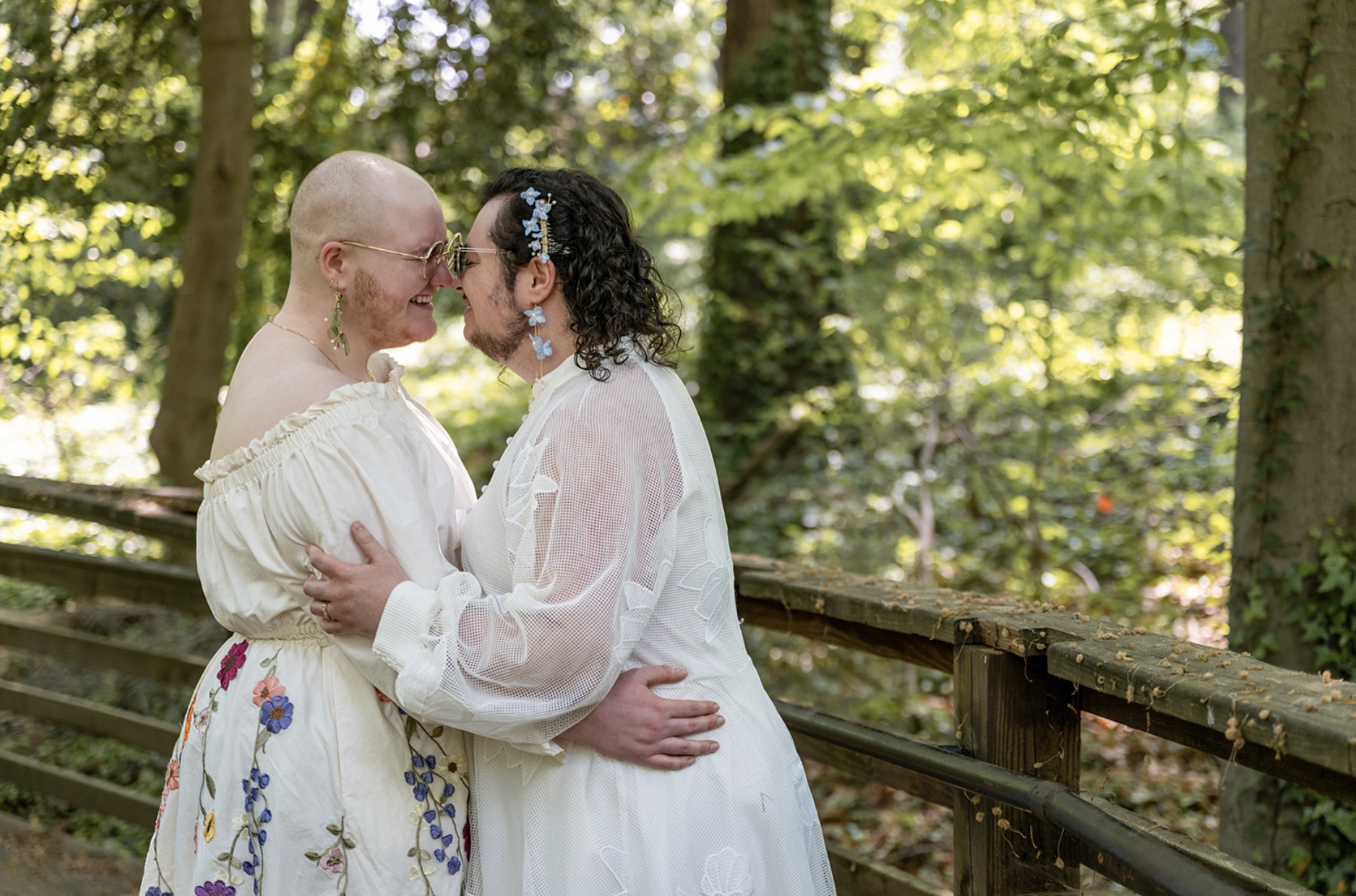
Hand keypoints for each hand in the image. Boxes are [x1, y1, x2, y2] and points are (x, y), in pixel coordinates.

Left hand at [303, 521, 407, 636]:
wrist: (405, 612)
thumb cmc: (395, 584)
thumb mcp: (383, 559)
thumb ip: (367, 541)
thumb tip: (354, 524)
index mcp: (346, 575)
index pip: (319, 561)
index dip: (312, 553)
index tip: (311, 550)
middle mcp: (339, 594)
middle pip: (310, 588)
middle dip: (310, 581)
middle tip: (316, 578)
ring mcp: (341, 612)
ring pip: (315, 608)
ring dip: (317, 601)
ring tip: (323, 596)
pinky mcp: (347, 626)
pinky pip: (326, 626)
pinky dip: (325, 620)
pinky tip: (331, 614)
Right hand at [562, 665, 722, 769]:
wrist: (586, 717)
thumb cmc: (610, 694)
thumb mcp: (637, 676)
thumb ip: (662, 673)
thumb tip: (683, 672)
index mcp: (660, 708)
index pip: (690, 708)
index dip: (706, 708)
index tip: (716, 707)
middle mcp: (659, 728)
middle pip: (691, 728)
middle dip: (709, 725)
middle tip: (721, 722)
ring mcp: (650, 745)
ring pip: (683, 748)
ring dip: (701, 747)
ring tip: (715, 746)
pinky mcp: (640, 756)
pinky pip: (665, 762)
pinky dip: (680, 762)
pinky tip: (690, 761)